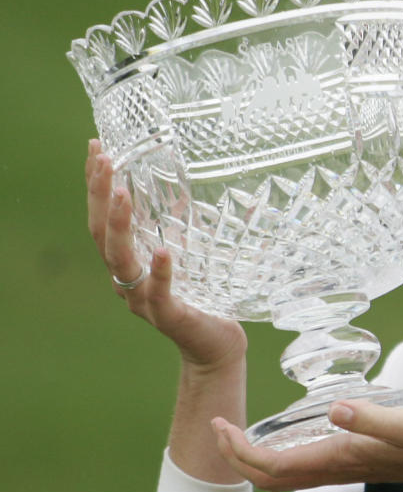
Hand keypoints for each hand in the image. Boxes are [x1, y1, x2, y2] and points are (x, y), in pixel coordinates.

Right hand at [85, 140, 246, 371]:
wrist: (216, 344)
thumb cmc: (201, 296)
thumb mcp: (189, 252)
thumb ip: (180, 225)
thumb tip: (186, 186)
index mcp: (127, 262)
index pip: (101, 218)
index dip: (96, 184)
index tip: (96, 147)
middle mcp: (126, 280)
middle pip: (100, 234)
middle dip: (100, 195)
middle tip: (104, 159)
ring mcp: (143, 300)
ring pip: (119, 262)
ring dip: (119, 225)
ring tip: (123, 193)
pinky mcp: (168, 317)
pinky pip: (158, 294)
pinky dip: (160, 272)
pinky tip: (161, 251)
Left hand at [211, 399, 402, 491]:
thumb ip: (373, 418)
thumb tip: (335, 409)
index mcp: (337, 458)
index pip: (272, 466)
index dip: (241, 451)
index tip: (222, 425)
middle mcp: (330, 467)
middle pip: (267, 477)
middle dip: (235, 456)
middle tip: (218, 424)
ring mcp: (337, 467)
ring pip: (279, 473)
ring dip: (250, 456)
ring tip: (233, 429)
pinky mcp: (344, 460)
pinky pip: (295, 465)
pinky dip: (271, 453)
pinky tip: (272, 431)